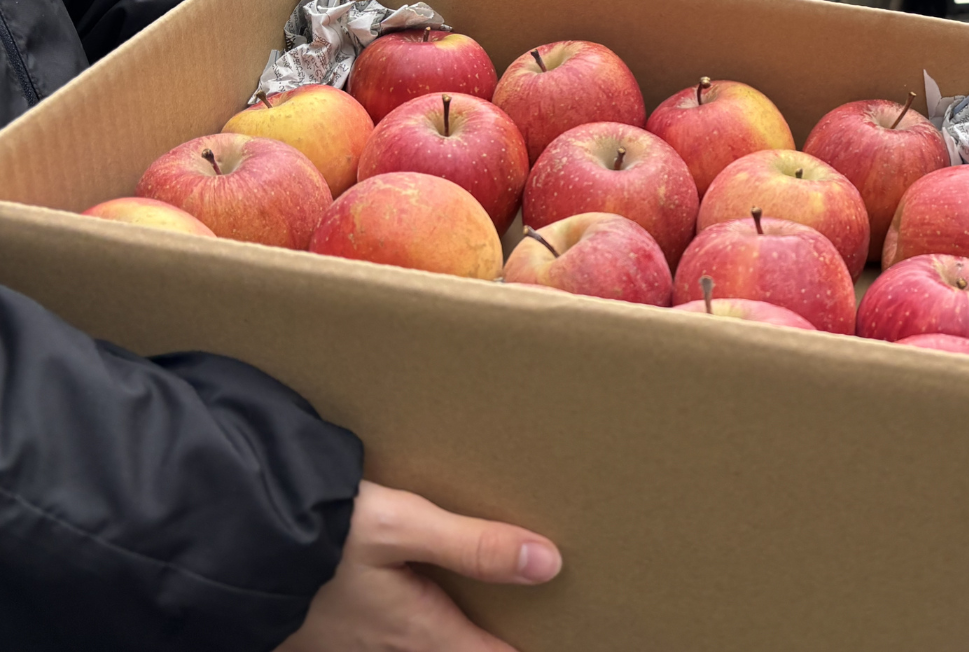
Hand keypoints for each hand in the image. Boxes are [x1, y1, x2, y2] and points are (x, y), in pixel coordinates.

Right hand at [277, 480, 561, 651]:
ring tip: (455, 616)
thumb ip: (474, 545)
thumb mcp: (402, 527)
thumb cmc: (315, 535)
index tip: (544, 645)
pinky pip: (366, 639)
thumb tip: (548, 563)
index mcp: (413, 628)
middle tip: (505, 630)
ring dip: (434, 634)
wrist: (223, 544)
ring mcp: (342, 646)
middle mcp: (380, 648)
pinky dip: (396, 628)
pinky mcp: (312, 634)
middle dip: (472, 642)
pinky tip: (394, 601)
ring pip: (403, 647)